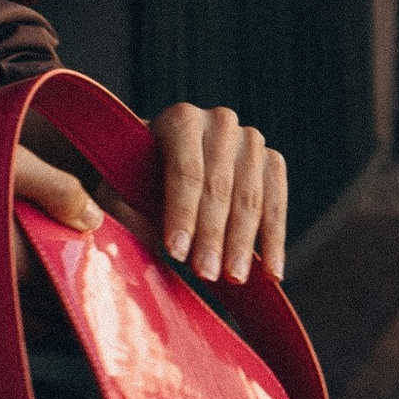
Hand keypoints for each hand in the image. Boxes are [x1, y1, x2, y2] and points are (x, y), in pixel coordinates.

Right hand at [0, 123, 99, 310]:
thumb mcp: (2, 157)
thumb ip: (54, 187)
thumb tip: (94, 217)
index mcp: (16, 265)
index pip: (77, 291)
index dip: (106, 284)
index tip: (129, 275)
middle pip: (57, 312)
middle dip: (85, 300)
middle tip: (112, 283)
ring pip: (28, 319)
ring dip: (55, 307)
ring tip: (78, 284)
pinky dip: (22, 305)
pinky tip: (32, 280)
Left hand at [144, 102, 287, 283]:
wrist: (167, 159)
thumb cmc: (138, 178)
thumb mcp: (121, 189)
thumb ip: (129, 210)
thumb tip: (151, 241)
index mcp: (180, 119)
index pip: (186, 171)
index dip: (182, 214)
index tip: (176, 254)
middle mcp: (220, 122)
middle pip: (220, 187)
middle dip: (212, 236)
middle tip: (206, 274)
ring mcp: (250, 140)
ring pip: (251, 199)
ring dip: (243, 244)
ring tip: (234, 278)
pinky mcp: (272, 161)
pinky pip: (277, 205)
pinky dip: (274, 241)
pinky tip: (271, 272)